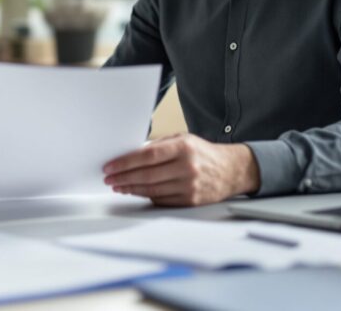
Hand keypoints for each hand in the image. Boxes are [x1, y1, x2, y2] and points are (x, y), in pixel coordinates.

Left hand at [102, 134, 259, 206]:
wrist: (231, 170)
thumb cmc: (203, 153)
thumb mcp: (183, 139)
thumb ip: (158, 146)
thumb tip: (130, 154)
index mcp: (184, 148)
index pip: (147, 156)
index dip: (125, 162)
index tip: (110, 166)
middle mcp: (187, 167)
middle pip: (147, 175)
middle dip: (123, 177)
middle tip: (109, 178)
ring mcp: (190, 186)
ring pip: (152, 190)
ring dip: (130, 189)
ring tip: (118, 185)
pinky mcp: (191, 201)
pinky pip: (161, 200)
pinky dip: (145, 196)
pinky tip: (135, 191)